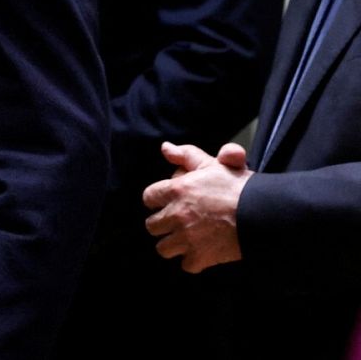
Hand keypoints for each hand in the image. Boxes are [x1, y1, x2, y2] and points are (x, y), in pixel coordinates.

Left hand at [142, 141, 251, 272]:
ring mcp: (187, 238)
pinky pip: (186, 265)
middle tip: (178, 222)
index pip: (148, 198)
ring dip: (173, 245)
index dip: (157, 200)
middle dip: (163, 224)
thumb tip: (165, 148)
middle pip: (152, 226)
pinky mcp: (201, 257)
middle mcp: (176, 215)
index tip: (167, 203)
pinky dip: (193, 261)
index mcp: (176, 191)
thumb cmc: (239, 187)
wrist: (265, 213)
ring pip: (163, 248)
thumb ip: (187, 155)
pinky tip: (202, 252)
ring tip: (187, 239)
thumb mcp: (214, 164)